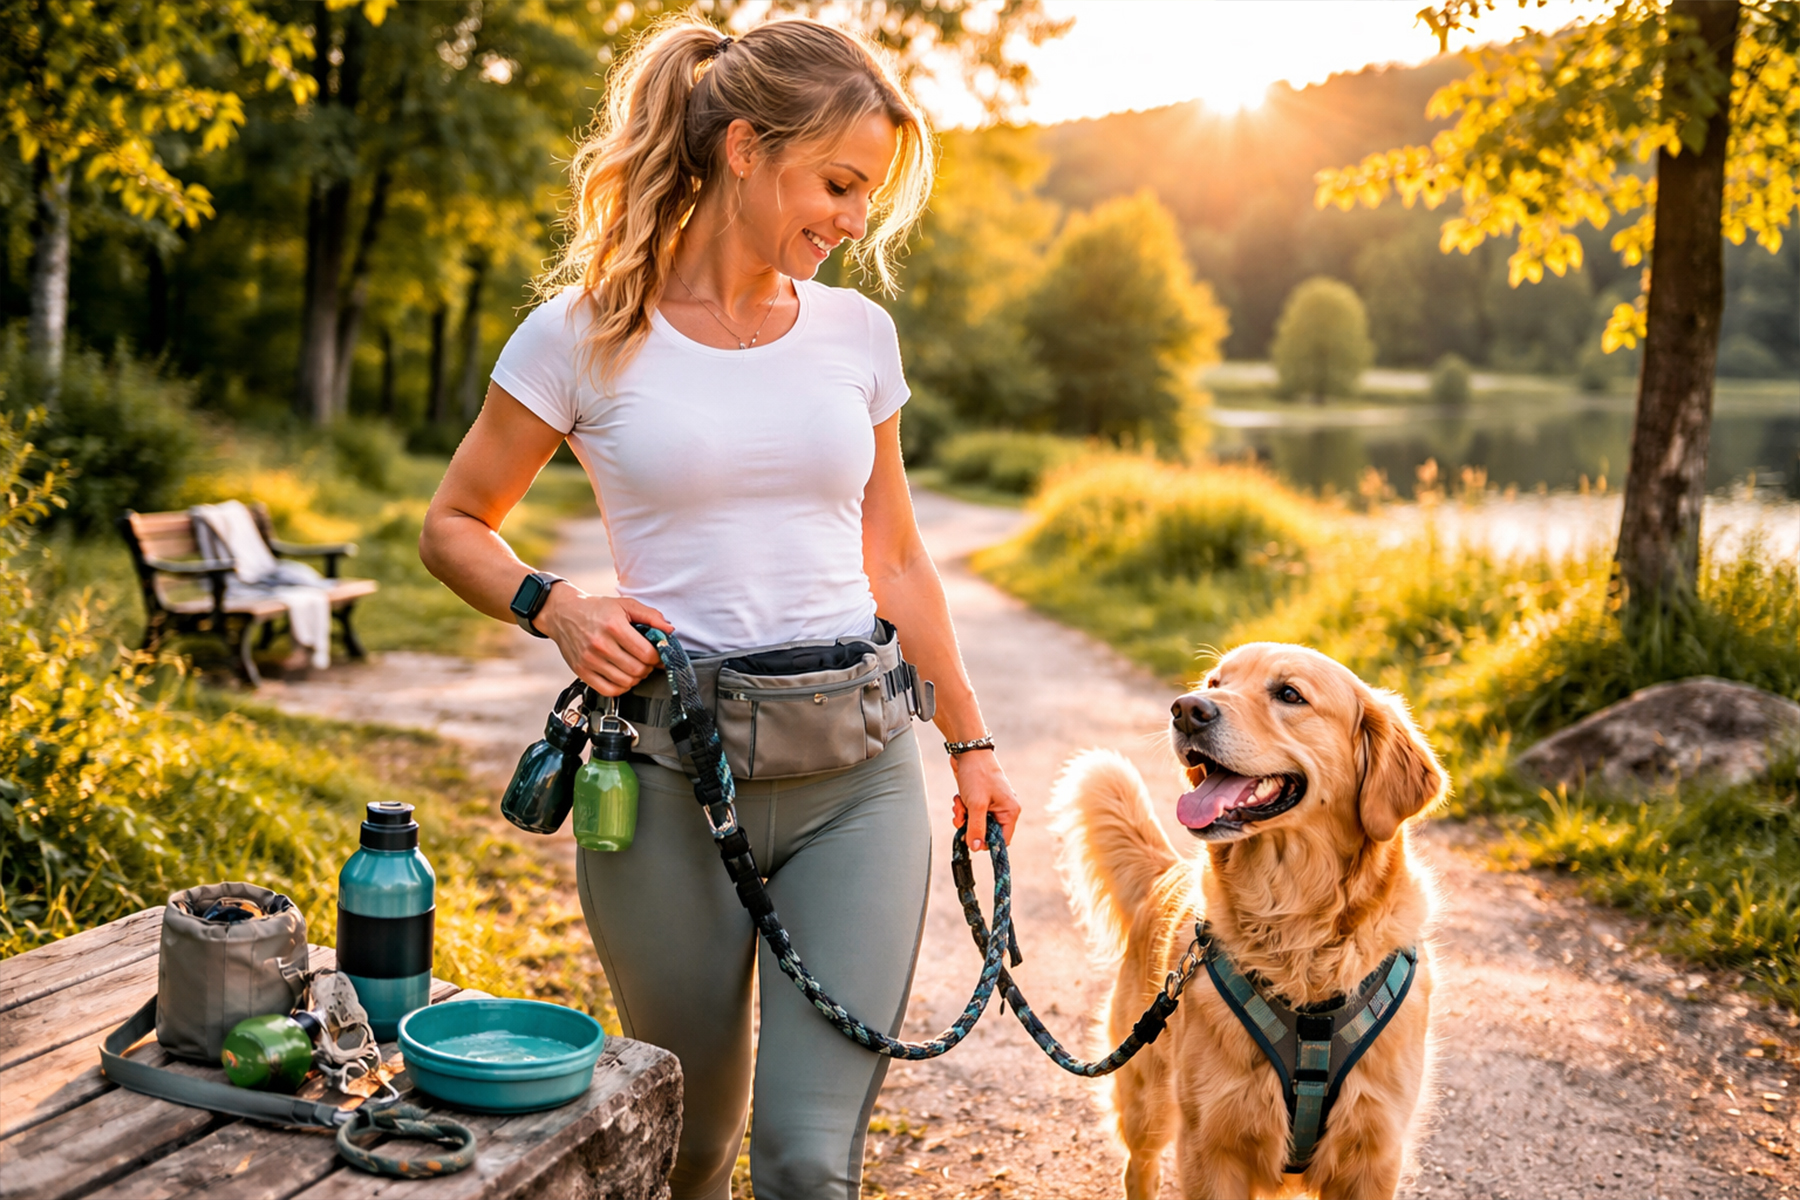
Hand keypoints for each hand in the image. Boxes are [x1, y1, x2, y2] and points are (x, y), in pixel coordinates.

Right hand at [538, 587, 670, 695]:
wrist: (564, 613)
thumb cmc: (596, 609)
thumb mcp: (625, 605)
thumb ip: (650, 616)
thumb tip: (669, 630)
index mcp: (614, 627)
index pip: (647, 653)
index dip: (658, 657)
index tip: (658, 655)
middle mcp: (601, 645)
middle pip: (638, 670)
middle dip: (648, 668)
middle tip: (646, 661)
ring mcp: (589, 660)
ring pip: (625, 683)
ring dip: (636, 678)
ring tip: (635, 667)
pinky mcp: (581, 671)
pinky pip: (608, 690)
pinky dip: (621, 688)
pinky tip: (622, 676)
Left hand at [949, 750, 1019, 851]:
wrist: (968, 752)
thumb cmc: (977, 775)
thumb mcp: (976, 804)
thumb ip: (976, 828)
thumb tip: (976, 847)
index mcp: (1010, 811)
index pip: (1002, 840)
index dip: (987, 842)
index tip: (972, 839)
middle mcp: (1003, 809)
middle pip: (986, 832)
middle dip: (971, 826)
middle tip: (961, 818)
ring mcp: (991, 805)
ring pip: (975, 823)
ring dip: (964, 818)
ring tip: (959, 805)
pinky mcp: (980, 800)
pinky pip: (971, 813)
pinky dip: (962, 809)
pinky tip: (958, 800)